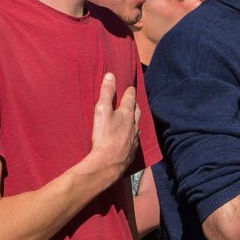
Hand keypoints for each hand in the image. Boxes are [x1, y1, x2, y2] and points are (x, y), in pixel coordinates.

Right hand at [84, 73, 139, 187]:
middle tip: (131, 100)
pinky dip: (132, 134)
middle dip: (134, 104)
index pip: (130, 98)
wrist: (109, 163)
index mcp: (127, 114)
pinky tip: (128, 137)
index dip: (129, 91)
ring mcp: (134, 138)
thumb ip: (106, 93)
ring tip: (130, 118)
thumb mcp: (102, 111)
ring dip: (134, 120)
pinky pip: (134, 139)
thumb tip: (111, 75)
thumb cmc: (104, 136)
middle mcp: (134, 125)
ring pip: (137, 125)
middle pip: (137, 111)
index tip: (130, 87)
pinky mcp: (132, 151)